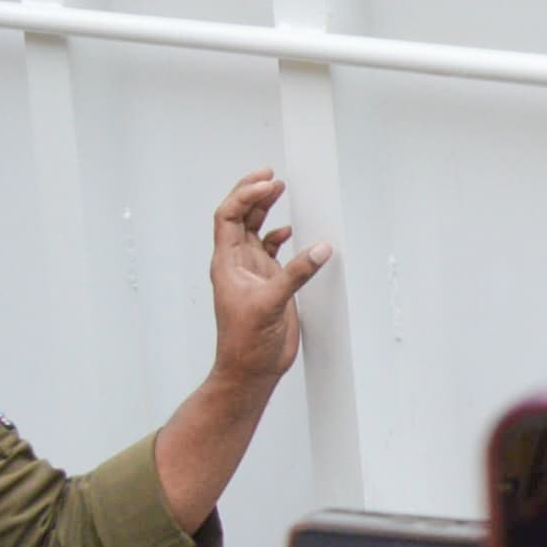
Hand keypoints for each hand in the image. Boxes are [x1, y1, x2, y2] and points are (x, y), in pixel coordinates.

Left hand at [206, 169, 329, 386]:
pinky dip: (282, 236)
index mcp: (227, 263)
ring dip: (265, 210)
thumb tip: (319, 249)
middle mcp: (237, 263)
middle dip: (253, 193)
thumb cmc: (244, 343)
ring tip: (279, 190)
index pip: (227, 218)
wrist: (249, 370)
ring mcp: (253, 272)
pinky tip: (291, 232)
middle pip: (239, 217)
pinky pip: (272, 250)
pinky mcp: (269, 283)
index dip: (244, 196)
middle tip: (271, 176)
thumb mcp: (269, 304)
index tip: (267, 184)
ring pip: (255, 230)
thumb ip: (295, 274)